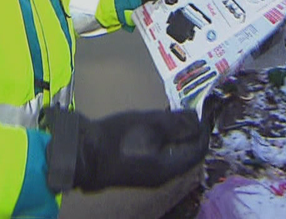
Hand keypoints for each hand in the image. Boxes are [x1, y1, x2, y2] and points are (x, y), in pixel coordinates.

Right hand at [42, 107, 209, 191]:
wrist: (82, 154)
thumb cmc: (118, 138)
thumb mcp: (150, 124)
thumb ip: (177, 123)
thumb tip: (198, 120)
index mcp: (170, 167)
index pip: (198, 149)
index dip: (203, 129)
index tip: (202, 110)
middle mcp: (164, 176)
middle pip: (187, 153)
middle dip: (190, 132)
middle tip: (187, 110)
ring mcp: (150, 175)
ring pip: (173, 154)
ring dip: (176, 135)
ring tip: (173, 114)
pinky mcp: (138, 170)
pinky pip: (160, 156)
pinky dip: (164, 141)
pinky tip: (156, 127)